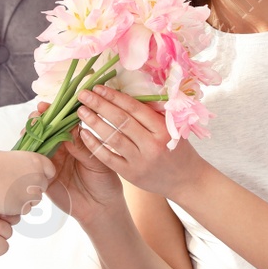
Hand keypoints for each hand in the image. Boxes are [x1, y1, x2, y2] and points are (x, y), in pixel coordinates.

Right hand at [0, 149, 54, 216]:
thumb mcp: (7, 156)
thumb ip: (20, 162)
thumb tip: (19, 166)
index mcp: (35, 161)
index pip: (50, 169)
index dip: (42, 174)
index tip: (35, 177)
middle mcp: (37, 177)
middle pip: (42, 186)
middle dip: (32, 188)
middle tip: (16, 187)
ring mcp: (32, 193)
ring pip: (34, 199)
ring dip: (25, 199)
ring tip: (7, 193)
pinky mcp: (24, 207)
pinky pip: (24, 209)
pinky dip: (16, 208)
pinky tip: (4, 201)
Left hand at [73, 86, 207, 198]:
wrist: (186, 181)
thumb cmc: (178, 149)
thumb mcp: (172, 128)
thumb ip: (153, 113)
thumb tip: (127, 94)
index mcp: (163, 129)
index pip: (135, 108)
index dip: (115, 96)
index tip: (99, 87)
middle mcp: (152, 144)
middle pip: (121, 121)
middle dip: (100, 105)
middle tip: (83, 94)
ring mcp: (140, 161)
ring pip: (113, 138)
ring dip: (94, 123)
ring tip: (81, 111)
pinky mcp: (131, 175)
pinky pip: (108, 158)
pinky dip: (94, 145)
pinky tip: (83, 134)